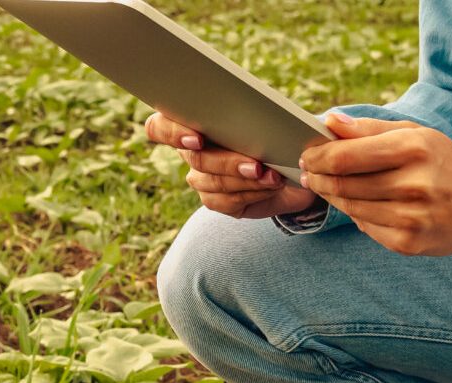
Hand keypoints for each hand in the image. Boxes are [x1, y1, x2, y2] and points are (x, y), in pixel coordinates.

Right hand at [146, 112, 319, 218]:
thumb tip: (255, 113)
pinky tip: (270, 186)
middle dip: (227, 162)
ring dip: (245, 180)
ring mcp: (200, 179)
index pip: (159, 127)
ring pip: (212, 182)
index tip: (197, 139)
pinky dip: (252, 193)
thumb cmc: (275, 132)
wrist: (293, 165)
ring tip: (272, 176)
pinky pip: (226, 201)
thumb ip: (248, 112)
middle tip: (256, 165)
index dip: (171, 133)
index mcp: (191, 123)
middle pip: (195, 158)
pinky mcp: (215, 200)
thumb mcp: (265, 114)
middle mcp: (190, 153)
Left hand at [299, 114, 451, 255]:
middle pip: (340, 184)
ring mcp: (410, 218)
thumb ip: (369, 128)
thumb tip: (328, 120)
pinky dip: (355, 214)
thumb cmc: (445, 163)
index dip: (316, 157)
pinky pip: (364, 227)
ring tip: (326, 186)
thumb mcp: (415, 134)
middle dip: (316, 177)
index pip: (343, 157)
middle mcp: (413, 185)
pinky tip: (360, 204)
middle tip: (308, 172)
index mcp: (413, 149)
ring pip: (348, 207)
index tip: (306, 155)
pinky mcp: (408, 243)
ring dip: (330, 196)